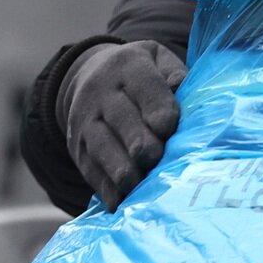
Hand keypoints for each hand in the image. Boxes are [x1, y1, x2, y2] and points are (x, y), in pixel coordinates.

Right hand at [58, 40, 185, 210]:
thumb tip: (185, 91)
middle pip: (122, 119)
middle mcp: (101, 92)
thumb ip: (175, 74)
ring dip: (122, 169)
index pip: (144, 86)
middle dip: (140, 142)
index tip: (169, 128)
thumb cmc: (142, 73)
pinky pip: (90, 169)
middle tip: (155, 158)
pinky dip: (106, 188)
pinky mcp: (77, 147)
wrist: (89, 75)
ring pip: (102, 147)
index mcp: (128, 66)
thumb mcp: (158, 61)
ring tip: (140, 186)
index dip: (157, 109)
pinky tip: (121, 202)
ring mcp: (85, 121)